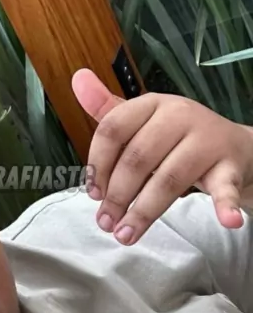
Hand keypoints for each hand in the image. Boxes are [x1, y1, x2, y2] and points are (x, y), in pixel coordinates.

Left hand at [72, 68, 252, 245]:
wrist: (234, 146)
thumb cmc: (178, 137)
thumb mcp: (142, 120)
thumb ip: (108, 109)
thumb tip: (77, 79)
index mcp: (152, 103)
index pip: (113, 129)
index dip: (97, 164)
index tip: (92, 193)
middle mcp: (179, 115)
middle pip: (138, 158)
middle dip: (117, 195)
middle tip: (105, 223)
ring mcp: (207, 140)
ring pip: (169, 178)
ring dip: (144, 211)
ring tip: (126, 234)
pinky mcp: (230, 165)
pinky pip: (225, 186)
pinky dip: (226, 204)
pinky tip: (227, 222)